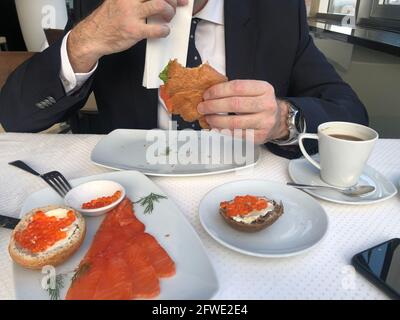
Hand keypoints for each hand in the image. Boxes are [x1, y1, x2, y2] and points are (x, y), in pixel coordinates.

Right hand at [68, 0, 187, 72]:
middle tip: (175, 6)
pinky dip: (164, 30)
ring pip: (159, 5)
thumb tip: (158, 1)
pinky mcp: (134, 30)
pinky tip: (163, 31)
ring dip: (169, 11)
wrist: (93, 36)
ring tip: (167, 18)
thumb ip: (137, 0)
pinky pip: (156, 29)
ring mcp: (131, 14)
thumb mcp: (119, 1)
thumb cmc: (108, 20)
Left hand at [198, 80, 289, 144]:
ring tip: (208, 118)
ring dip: (216, 120)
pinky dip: (223, 131)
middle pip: (234, 104)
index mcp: (264, 89)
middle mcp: (267, 104)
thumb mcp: (253, 91)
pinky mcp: (260, 136)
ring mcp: (265, 121)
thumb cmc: (260, 104)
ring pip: (234, 122)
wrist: (277, 120)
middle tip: (202, 107)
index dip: (218, 91)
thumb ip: (235, 90)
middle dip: (213, 106)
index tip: (207, 94)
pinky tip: (216, 128)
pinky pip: (237, 134)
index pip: (237, 87)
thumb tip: (210, 94)